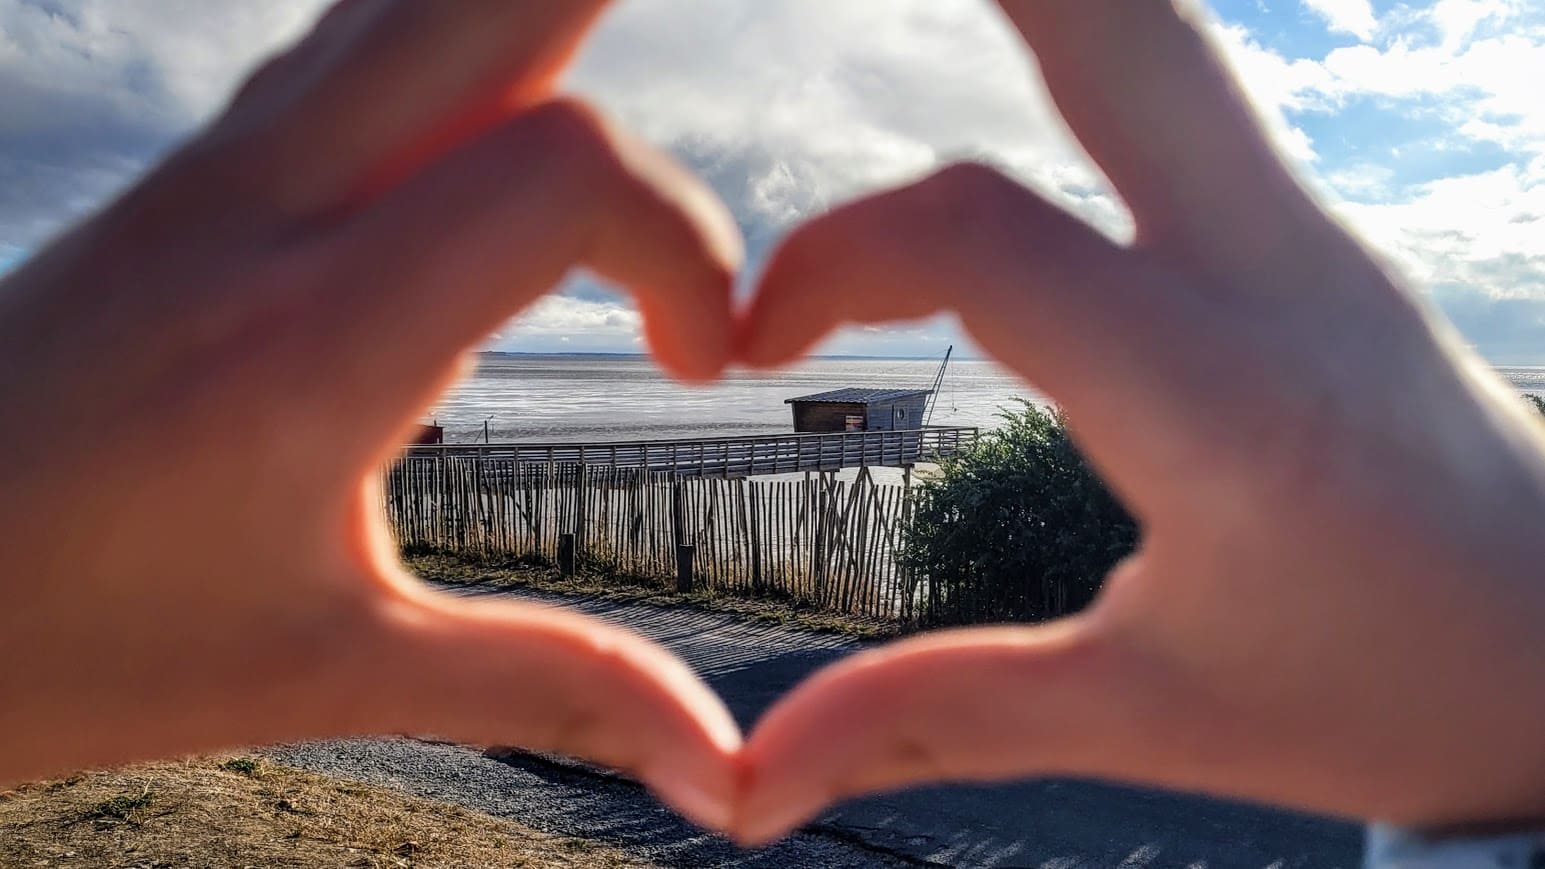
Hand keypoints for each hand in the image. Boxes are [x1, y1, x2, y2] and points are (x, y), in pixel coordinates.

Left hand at [0, 1, 741, 827]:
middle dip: (626, 52)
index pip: (563, 171)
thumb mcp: (328, 671)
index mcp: (312, 345)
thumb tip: (716, 760)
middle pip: (498, 3)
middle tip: (679, 201)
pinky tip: (487, 148)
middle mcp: (261, 210)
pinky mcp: (193, 168)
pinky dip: (457, 53)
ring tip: (604, 182)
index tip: (697, 361)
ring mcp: (216, 166)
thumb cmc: (70, 639)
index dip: (687, 246)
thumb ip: (550, 685)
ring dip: (545, 43)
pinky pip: (352, 36)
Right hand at [736, 0, 1544, 842]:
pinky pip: (1195, 108)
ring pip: (1172, 47)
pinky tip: (1039, 62)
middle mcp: (1276, 280)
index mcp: (1217, 403)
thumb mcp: (1146, 711)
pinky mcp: (1320, 247)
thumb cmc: (1384, 694)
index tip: (751, 341)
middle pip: (1125, 40)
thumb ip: (935, 717)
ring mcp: (1312, 243)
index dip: (826, 263)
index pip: (979, 242)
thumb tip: (749, 783)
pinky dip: (1092, 56)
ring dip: (1051, 1)